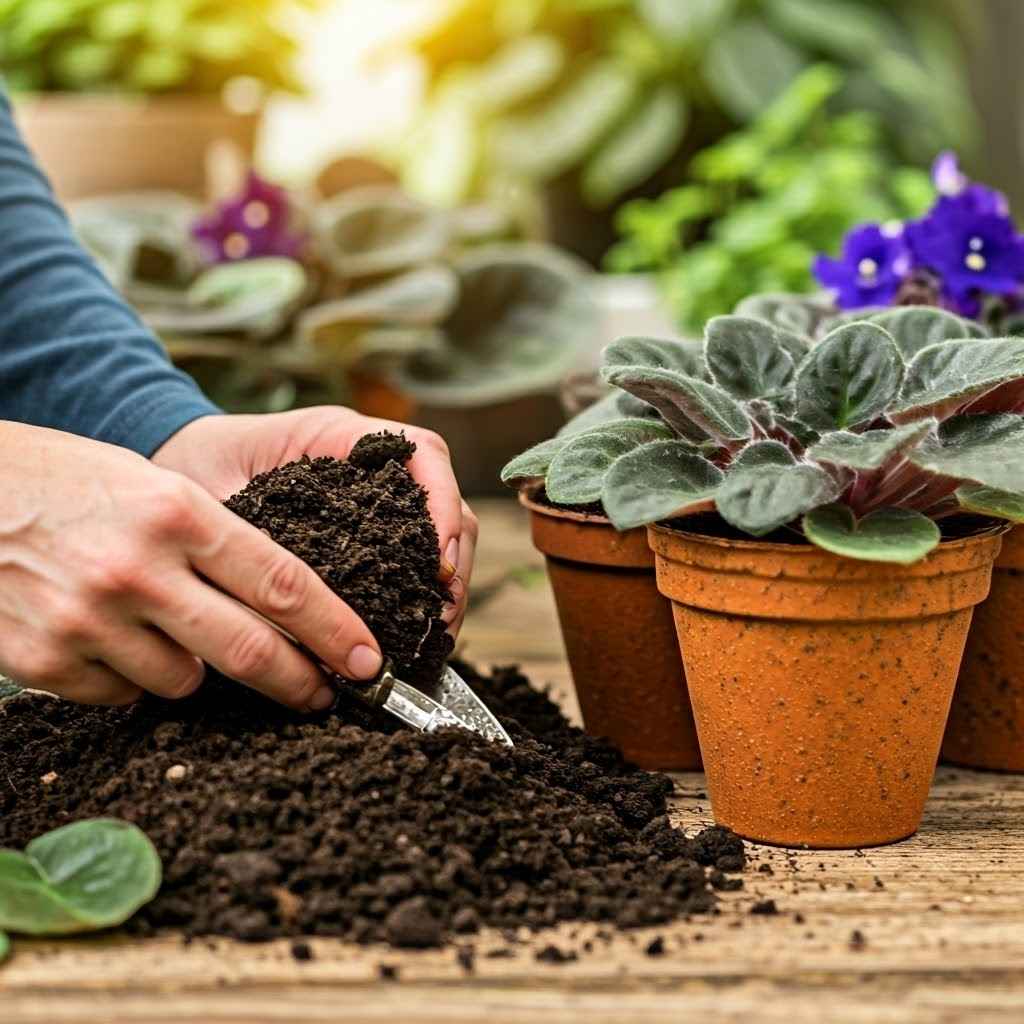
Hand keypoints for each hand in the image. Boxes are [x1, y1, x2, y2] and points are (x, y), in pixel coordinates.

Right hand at [0, 421, 384, 707]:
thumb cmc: (69, 483)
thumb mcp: (155, 488)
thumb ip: (214, 545)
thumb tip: (276, 612)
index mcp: (177, 513)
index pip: (281, 583)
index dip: (335, 630)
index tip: (368, 660)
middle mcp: (137, 569)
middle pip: (250, 650)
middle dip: (301, 682)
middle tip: (325, 695)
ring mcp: (88, 619)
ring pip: (185, 682)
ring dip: (196, 669)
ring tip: (165, 628)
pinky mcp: (45, 660)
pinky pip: (122, 695)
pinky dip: (130, 678)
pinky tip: (108, 637)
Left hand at [152, 407, 477, 634]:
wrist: (179, 465)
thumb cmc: (198, 467)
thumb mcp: (223, 491)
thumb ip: (258, 527)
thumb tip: (289, 599)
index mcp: (342, 435)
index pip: (422, 454)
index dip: (442, 506)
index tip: (437, 561)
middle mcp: (371, 463)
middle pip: (446, 501)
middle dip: (453, 559)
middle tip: (441, 614)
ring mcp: (375, 497)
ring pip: (439, 533)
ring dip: (446, 582)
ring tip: (434, 630)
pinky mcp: (368, 530)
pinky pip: (413, 555)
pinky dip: (422, 591)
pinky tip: (414, 627)